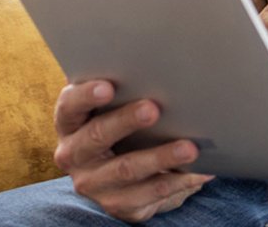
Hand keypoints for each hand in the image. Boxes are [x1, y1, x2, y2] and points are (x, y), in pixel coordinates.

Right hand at [51, 80, 213, 222]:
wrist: (114, 177)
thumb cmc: (116, 125)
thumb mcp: (106, 109)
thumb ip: (116, 88)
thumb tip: (148, 63)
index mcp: (68, 123)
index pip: (69, 107)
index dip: (86, 96)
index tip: (108, 87)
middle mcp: (73, 155)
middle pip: (96, 137)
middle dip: (125, 121)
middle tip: (153, 109)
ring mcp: (94, 184)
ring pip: (127, 169)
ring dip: (160, 157)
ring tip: (189, 147)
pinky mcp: (118, 205)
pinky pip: (150, 194)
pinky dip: (178, 181)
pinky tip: (199, 171)